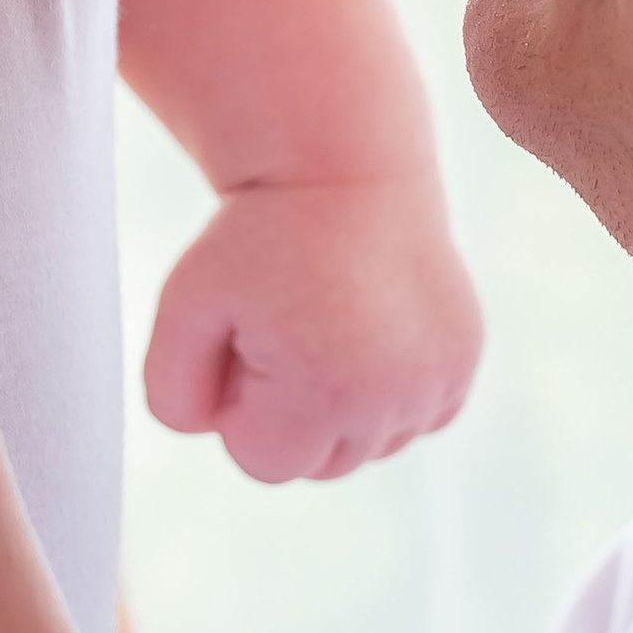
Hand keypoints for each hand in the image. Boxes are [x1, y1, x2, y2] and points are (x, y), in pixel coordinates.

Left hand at [141, 168, 483, 481]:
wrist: (346, 168)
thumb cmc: (259, 236)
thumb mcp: (184, 306)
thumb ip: (170, 397)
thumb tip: (212, 437)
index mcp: (328, 395)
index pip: (263, 464)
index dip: (241, 404)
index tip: (249, 337)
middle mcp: (396, 399)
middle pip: (321, 464)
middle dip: (291, 411)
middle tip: (287, 327)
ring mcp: (438, 382)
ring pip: (369, 446)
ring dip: (339, 405)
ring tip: (327, 326)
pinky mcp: (461, 362)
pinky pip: (414, 418)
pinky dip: (385, 392)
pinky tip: (367, 333)